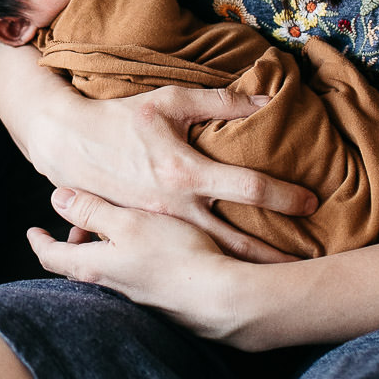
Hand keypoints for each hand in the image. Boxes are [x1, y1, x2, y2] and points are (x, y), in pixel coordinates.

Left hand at [30, 186, 249, 342]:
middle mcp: (107, 288)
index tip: (32, 230)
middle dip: (72, 243)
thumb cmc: (175, 255)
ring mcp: (133, 299)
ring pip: (103, 272)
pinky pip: (128, 279)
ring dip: (100, 251)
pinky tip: (146, 247)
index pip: (50, 257)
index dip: (38, 241)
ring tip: (116, 230)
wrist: (224, 299)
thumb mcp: (128, 222)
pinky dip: (124, 261)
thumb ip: (91, 210)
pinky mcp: (157, 303)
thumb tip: (55, 199)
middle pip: (76, 266)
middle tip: (81, 225)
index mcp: (93, 269)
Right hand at [39, 86, 315, 262]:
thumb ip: (220, 101)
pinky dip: (210, 267)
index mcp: (185, 171)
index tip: (310, 202)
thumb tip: (267, 98)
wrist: (68, 143)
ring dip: (246, 268)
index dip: (284, 196)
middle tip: (307, 266)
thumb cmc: (121, 117)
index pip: (248, 188)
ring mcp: (160, 227)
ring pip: (212, 256)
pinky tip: (230, 277)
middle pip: (237, 240)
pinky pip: (183, 256)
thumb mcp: (170, 100)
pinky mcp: (146, 236)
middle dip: (274, 255)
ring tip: (278, 281)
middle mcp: (176, 206)